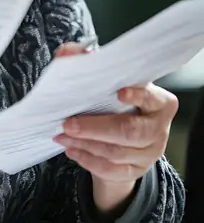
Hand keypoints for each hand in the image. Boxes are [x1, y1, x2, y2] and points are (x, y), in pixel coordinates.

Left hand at [52, 42, 177, 212]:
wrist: (120, 138)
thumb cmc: (113, 103)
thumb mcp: (105, 82)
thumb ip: (87, 62)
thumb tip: (68, 52)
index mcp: (159, 102)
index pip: (151, 98)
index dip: (138, 96)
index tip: (119, 92)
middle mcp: (158, 128)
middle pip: (131, 131)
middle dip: (96, 128)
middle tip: (68, 123)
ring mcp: (149, 152)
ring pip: (117, 152)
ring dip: (86, 144)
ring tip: (62, 135)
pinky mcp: (136, 170)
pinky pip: (112, 170)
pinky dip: (88, 161)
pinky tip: (72, 151)